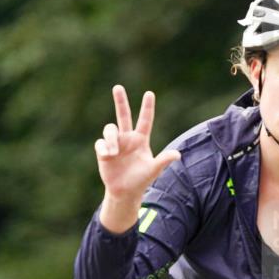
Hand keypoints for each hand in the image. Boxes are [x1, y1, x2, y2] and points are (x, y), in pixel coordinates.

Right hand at [94, 86, 180, 231]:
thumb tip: (178, 155)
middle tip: (117, 87)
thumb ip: (164, 160)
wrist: (125, 191)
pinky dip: (104, 148)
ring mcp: (115, 143)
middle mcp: (127, 137)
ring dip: (112, 139)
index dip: (147, 107)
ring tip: (114, 153)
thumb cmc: (141, 179)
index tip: (149, 93)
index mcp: (141, 139)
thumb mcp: (153, 170)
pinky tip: (108, 157)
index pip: (145, 120)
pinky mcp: (103, 150)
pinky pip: (100, 143)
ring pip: (110, 129)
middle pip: (123, 115)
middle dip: (120, 101)